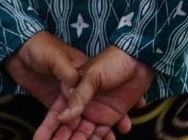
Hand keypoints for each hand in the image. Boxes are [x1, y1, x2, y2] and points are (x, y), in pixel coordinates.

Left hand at [10, 34, 113, 139]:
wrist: (19, 48)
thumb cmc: (42, 47)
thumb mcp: (57, 59)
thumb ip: (66, 75)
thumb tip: (72, 92)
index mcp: (84, 77)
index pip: (103, 97)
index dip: (116, 111)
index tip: (124, 125)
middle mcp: (79, 90)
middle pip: (94, 113)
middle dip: (104, 129)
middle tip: (111, 139)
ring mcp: (66, 98)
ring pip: (79, 121)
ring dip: (86, 134)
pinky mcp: (52, 103)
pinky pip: (60, 123)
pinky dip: (64, 133)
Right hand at [37, 47, 152, 139]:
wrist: (140, 57)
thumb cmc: (113, 59)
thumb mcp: (92, 76)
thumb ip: (78, 96)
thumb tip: (63, 117)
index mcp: (73, 92)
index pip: (56, 114)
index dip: (47, 128)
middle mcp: (83, 104)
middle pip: (68, 128)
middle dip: (62, 139)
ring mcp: (97, 111)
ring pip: (83, 134)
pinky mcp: (112, 116)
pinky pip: (102, 134)